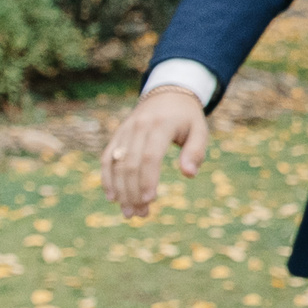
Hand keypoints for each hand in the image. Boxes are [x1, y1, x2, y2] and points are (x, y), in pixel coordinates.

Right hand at [100, 86, 209, 218]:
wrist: (167, 93)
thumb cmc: (187, 117)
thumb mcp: (200, 129)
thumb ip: (196, 151)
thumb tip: (189, 174)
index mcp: (161, 125)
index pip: (149, 156)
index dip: (147, 179)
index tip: (150, 200)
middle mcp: (139, 127)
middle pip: (130, 164)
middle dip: (133, 191)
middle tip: (140, 214)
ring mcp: (125, 130)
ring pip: (116, 164)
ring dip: (120, 190)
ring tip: (129, 213)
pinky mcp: (117, 135)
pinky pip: (106, 158)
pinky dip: (107, 178)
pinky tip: (112, 198)